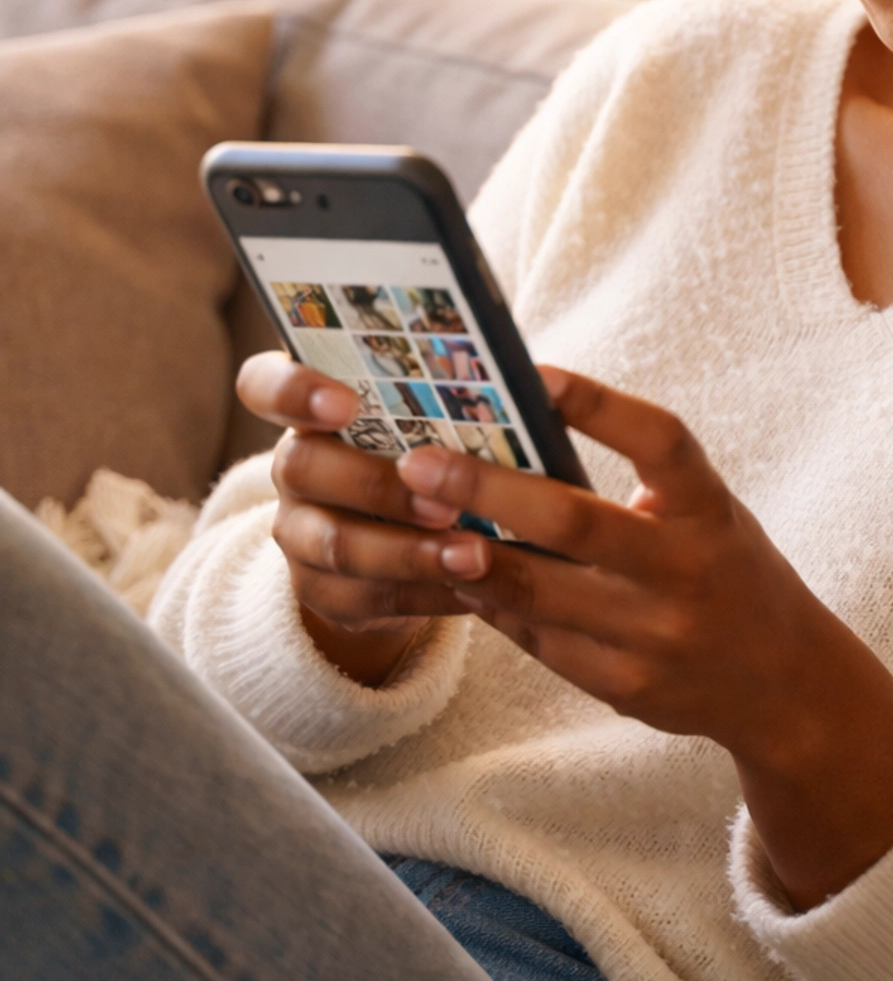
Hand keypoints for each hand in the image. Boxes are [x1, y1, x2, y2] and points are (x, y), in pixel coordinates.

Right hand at [236, 351, 479, 686]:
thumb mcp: (433, 418)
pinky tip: (476, 591)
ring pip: (336, 544)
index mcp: (309, 406)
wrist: (403, 533)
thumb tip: (539, 381)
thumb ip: (453, 397)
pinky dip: (426, 594)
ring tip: (476, 555)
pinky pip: (366, 598)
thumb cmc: (431, 449)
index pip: (264, 384)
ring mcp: (298, 532)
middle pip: (301, 467)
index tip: (345, 402)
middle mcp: (292, 465)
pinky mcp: (321, 591)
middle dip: (376, 485)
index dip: (293, 390)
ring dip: (410, 552)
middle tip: (445, 500)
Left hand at [392, 369, 892, 907]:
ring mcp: (654, 636)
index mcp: (710, 509)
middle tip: (420, 463)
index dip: (596, 404)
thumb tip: (522, 434)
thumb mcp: (703, 513)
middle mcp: (686, 570)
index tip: (532, 373)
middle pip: (573, 521)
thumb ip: (636, 484)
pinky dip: (494, 605)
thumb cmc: (725, 571)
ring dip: (469, 557)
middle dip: (486, 491)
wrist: (783, 684)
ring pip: (540, 591)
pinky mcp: (624, 688)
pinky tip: (459, 578)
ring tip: (418, 521)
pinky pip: (540, 641)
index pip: (658, 440)